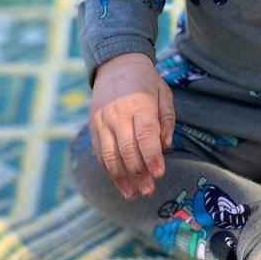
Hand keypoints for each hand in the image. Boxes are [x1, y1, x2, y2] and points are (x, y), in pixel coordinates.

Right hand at [89, 52, 175, 201]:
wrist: (116, 65)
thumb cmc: (146, 81)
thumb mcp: (163, 92)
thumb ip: (167, 119)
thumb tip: (166, 146)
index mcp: (139, 104)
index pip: (145, 136)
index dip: (152, 157)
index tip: (160, 174)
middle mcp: (118, 114)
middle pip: (127, 150)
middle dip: (139, 174)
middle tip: (149, 191)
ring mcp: (102, 121)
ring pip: (110, 156)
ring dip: (122, 178)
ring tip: (133, 195)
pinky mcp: (93, 127)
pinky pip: (100, 153)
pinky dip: (109, 171)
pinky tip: (120, 183)